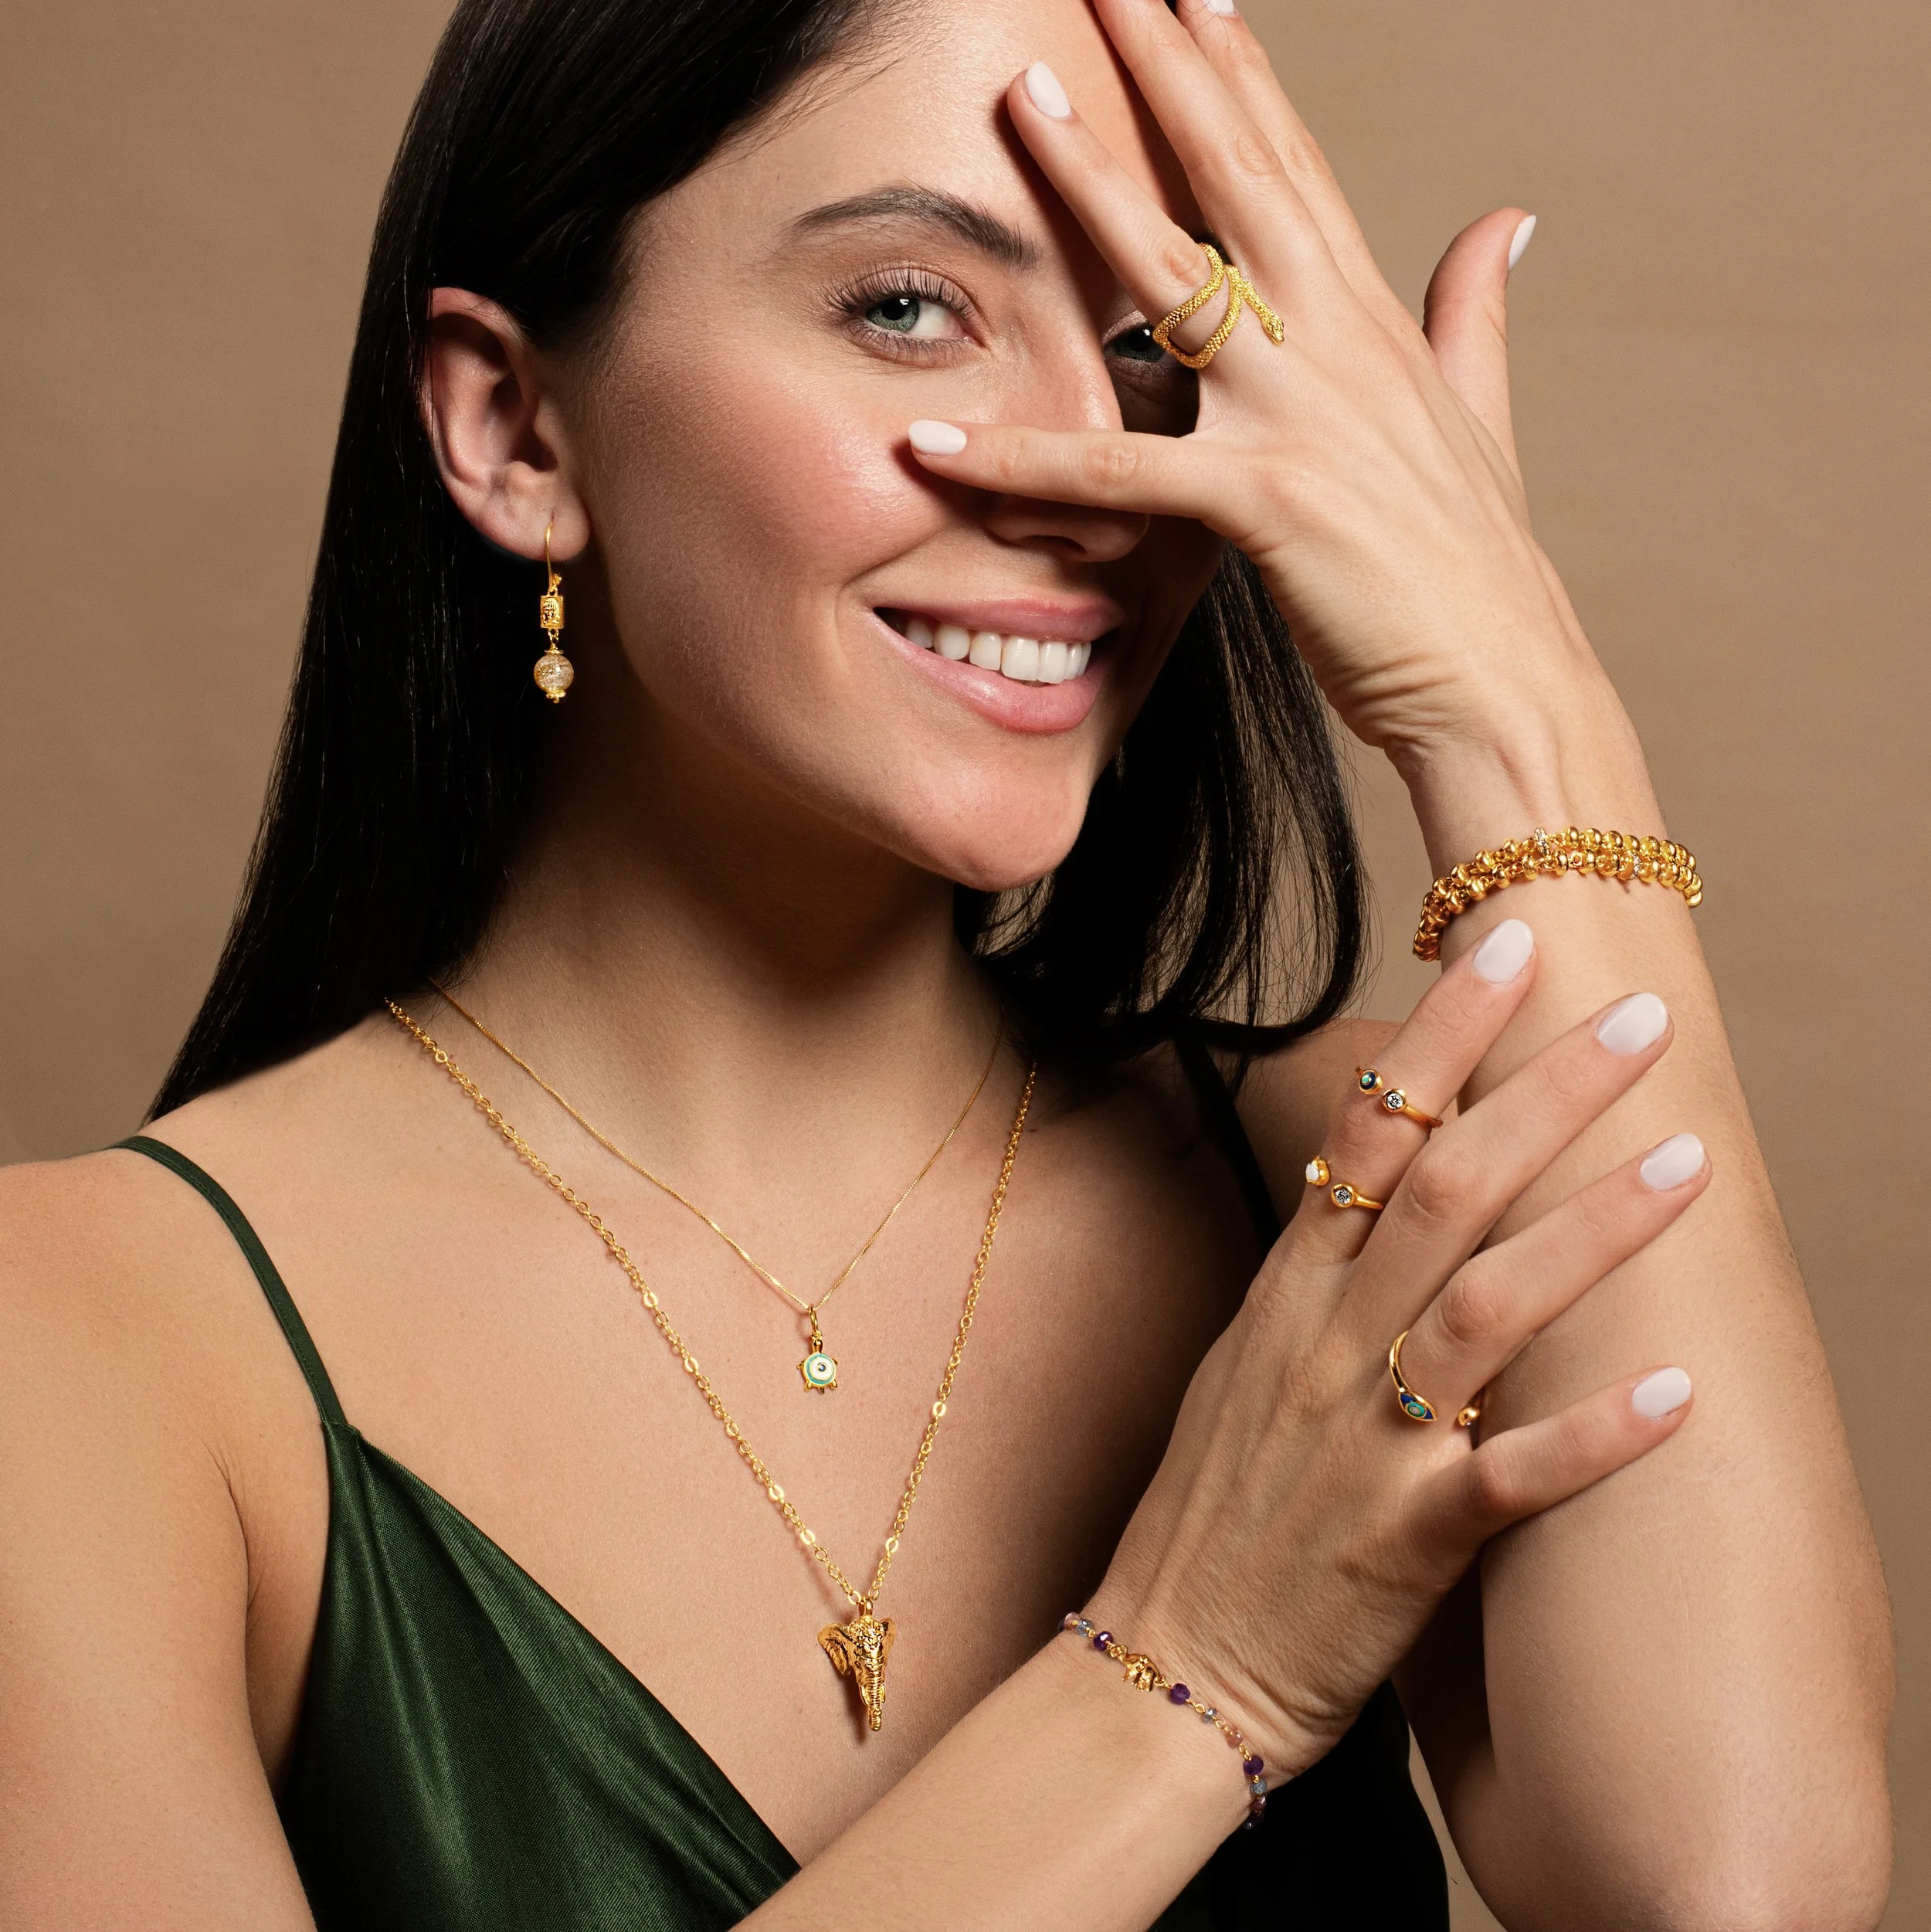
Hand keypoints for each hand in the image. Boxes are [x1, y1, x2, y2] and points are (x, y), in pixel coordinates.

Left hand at [905, 0, 1617, 771]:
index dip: (1244, 78)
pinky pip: (1120, 473)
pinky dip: (1023, 464)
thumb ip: (1474, 313)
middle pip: (1241, 177)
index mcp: (1375, 326)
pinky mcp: (1266, 504)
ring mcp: (1302, 418)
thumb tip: (1505, 219)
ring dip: (1095, 186)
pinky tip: (937, 444)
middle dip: (1171, 69)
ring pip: (1178, 280)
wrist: (1504, 685)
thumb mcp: (1477, 420)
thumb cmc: (1474, 572)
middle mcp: (1339, 347)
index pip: (1298, 171)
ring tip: (1020, 102)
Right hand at [1085, 920, 1705, 1777]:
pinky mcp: (1407, 1542)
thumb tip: (1380, 1200)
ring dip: (1593, 1229)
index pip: (1367, 1130)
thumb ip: (1317, 1285)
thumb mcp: (1244, 1369)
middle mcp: (1327, 1345)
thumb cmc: (1211, 1516)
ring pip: (1489, 1305)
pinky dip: (1594, 1435)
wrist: (1161, 1667)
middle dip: (1545, 1092)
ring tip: (1692, 1157)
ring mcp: (1366, 1440)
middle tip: (1640, 1016)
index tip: (1507, 944)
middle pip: (1445, 1187)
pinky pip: (1509, 1478)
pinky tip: (1681, 1393)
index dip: (1442, 1032)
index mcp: (1288, 1296)